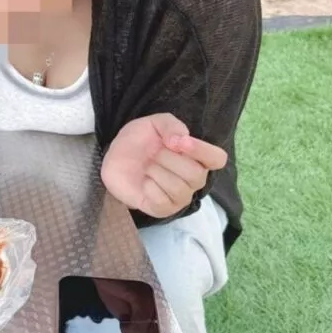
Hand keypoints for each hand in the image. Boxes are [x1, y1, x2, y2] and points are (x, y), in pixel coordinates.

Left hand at [101, 113, 226, 218]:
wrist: (114, 158)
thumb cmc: (140, 141)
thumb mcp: (154, 124)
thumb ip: (171, 126)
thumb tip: (180, 141)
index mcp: (197, 157)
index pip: (217, 159)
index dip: (202, 151)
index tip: (180, 142)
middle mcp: (193, 179)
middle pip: (197, 175)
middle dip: (170, 160)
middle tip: (154, 153)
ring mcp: (179, 197)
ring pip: (179, 189)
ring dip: (158, 173)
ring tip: (147, 167)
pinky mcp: (162, 209)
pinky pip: (163, 202)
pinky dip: (150, 187)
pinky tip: (144, 181)